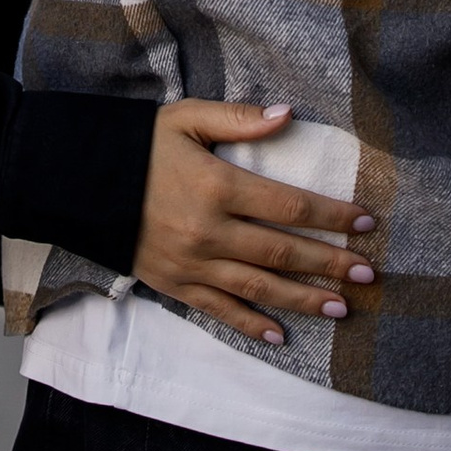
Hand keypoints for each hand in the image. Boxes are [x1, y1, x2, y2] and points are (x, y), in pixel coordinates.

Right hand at [131, 100, 375, 346]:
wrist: (81, 182)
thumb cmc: (140, 145)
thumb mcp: (186, 118)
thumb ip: (239, 119)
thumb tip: (289, 114)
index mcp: (218, 187)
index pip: (290, 206)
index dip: (332, 216)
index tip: (367, 221)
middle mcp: (209, 231)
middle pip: (283, 253)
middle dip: (331, 264)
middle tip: (369, 273)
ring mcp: (193, 264)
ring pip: (260, 289)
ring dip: (304, 301)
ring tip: (343, 309)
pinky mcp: (175, 286)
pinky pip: (221, 311)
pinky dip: (252, 326)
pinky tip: (282, 336)